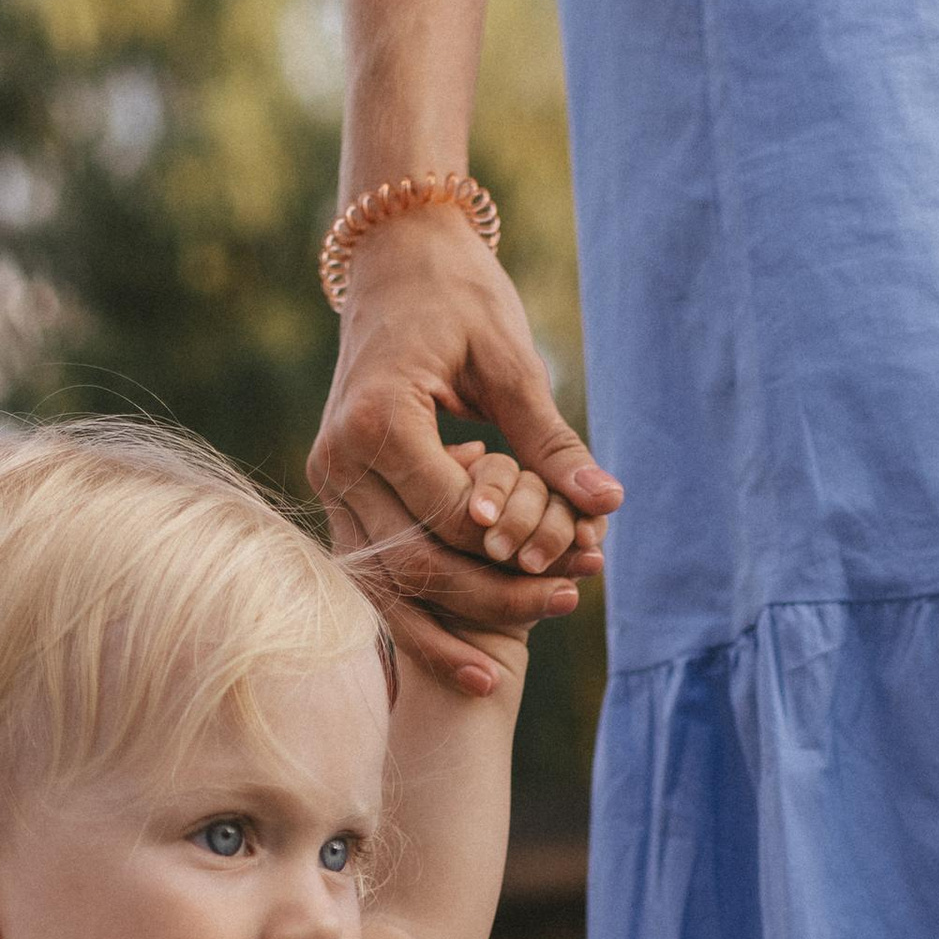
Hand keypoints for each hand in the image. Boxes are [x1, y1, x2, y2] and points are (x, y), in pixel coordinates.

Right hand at [310, 207, 621, 694]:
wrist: (394, 260)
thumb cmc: (457, 297)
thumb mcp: (511, 362)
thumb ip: (551, 441)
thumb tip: (608, 503)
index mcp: (377, 419)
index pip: (449, 515)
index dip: (509, 550)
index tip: (574, 568)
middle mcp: (339, 460)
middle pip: (417, 563)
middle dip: (491, 600)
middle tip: (567, 607)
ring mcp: (330, 485)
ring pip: (387, 587)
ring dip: (445, 633)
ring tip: (498, 678)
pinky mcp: (338, 501)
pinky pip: (376, 578)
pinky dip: (418, 621)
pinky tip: (463, 662)